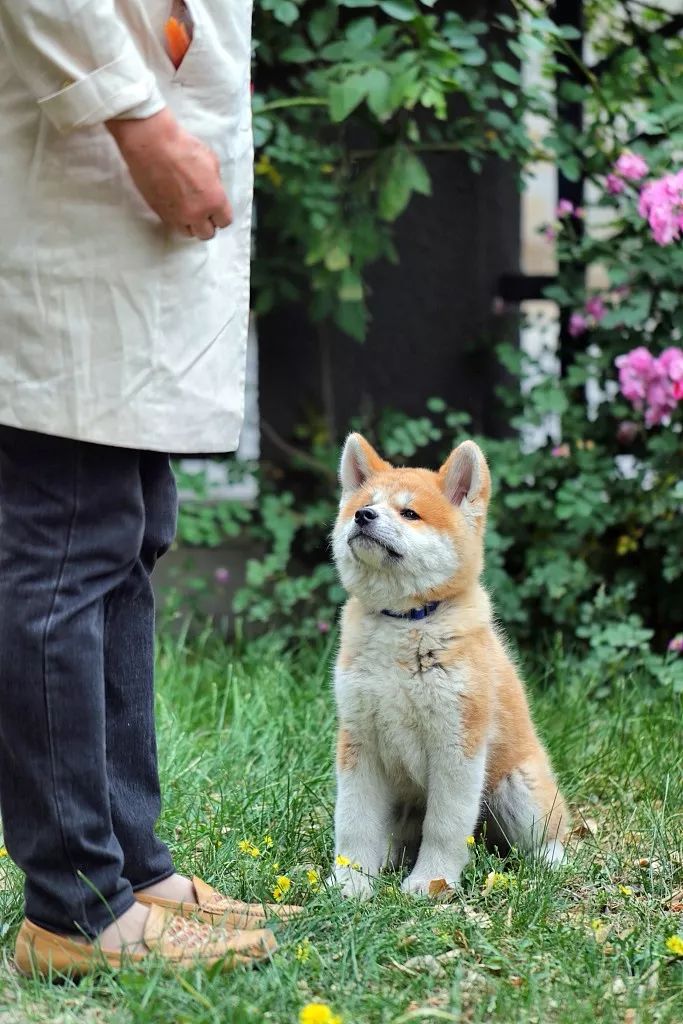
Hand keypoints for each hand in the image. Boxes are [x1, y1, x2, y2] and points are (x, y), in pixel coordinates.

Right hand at [106, 107, 231, 239]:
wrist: (152, 145)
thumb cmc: (182, 147)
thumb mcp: (211, 161)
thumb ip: (215, 183)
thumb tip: (213, 190)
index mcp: (214, 200)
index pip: (224, 221)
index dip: (221, 214)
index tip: (216, 208)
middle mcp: (197, 213)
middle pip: (207, 233)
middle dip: (207, 223)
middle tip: (203, 210)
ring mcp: (177, 216)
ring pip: (189, 233)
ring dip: (191, 224)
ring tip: (188, 209)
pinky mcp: (160, 214)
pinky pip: (173, 225)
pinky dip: (176, 219)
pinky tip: (175, 205)